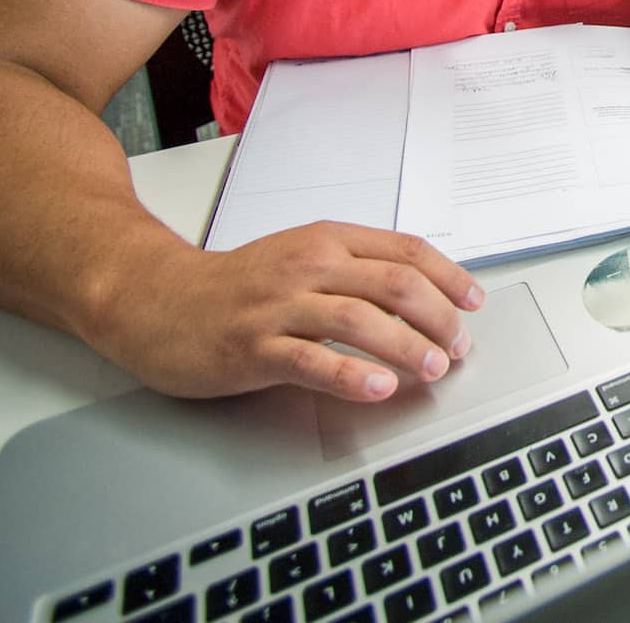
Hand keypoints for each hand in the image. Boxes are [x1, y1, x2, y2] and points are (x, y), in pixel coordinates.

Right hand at [91, 223, 483, 401]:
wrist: (155, 298)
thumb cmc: (237, 284)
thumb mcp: (302, 257)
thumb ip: (356, 269)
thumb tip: (423, 294)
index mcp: (328, 240)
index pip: (406, 251)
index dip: (449, 278)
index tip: (474, 305)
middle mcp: (308, 266)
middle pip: (395, 285)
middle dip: (438, 318)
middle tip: (458, 347)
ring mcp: (279, 306)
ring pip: (361, 321)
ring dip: (407, 347)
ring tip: (434, 369)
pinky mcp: (252, 346)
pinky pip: (312, 361)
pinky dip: (352, 376)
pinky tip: (379, 389)